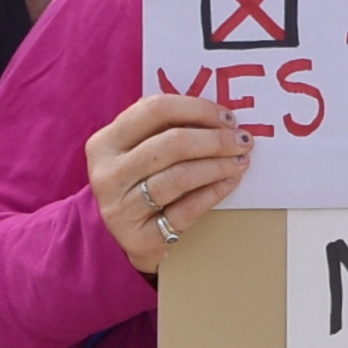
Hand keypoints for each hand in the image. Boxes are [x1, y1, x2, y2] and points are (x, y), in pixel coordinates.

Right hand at [88, 93, 251, 274]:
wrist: (130, 236)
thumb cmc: (142, 181)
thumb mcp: (139, 150)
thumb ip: (165, 128)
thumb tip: (219, 116)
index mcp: (105, 143)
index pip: (154, 110)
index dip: (197, 109)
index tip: (228, 118)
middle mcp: (107, 174)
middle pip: (172, 144)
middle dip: (215, 140)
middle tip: (242, 141)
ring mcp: (120, 209)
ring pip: (180, 177)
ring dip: (218, 165)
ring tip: (241, 161)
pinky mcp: (139, 238)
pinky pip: (186, 210)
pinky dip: (213, 193)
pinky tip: (230, 182)